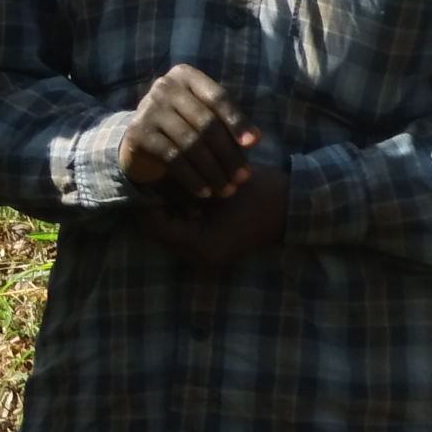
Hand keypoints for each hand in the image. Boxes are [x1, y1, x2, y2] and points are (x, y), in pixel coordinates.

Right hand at [120, 64, 258, 199]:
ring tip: (227, 189)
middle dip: (228, 154)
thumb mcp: (206, 117)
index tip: (253, 144)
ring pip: (191, 143)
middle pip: (206, 122)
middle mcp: (165, 86)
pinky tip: (205, 191)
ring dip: (213, 171)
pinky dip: (193, 178)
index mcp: (186, 76)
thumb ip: (229, 125)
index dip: (237, 120)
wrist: (142, 139)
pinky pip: (173, 158)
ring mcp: (149, 108)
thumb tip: (255, 139)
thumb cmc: (185, 126)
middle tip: (243, 178)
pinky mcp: (139, 132)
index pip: (218, 97)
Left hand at [136, 159, 289, 267]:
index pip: (155, 225)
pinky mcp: (210, 248)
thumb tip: (150, 177)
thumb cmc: (255, 192)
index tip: (143, 174)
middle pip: (157, 231)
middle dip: (150, 204)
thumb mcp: (214, 184)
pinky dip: (175, 214)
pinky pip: (181, 231)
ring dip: (162, 209)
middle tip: (147, 177)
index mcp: (201, 246)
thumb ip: (182, 185)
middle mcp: (199, 257)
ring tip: (159, 182)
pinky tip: (176, 191)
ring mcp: (205, 255)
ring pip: (167, 232)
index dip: (145, 199)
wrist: (289, 205)